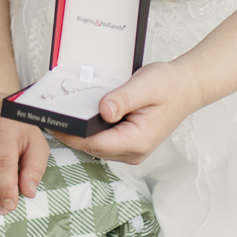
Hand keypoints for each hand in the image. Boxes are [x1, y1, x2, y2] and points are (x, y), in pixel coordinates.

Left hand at [60, 61, 203, 165]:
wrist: (186, 88)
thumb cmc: (169, 86)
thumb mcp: (145, 85)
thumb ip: (123, 99)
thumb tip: (103, 110)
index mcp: (138, 140)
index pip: (95, 143)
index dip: (71, 134)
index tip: (53, 121)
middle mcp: (133, 151)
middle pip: (91, 147)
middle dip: (71, 133)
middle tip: (51, 114)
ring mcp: (130, 150)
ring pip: (94, 146)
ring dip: (79, 132)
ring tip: (64, 113)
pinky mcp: (127, 143)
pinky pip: (102, 140)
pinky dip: (90, 130)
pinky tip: (82, 115)